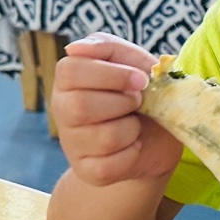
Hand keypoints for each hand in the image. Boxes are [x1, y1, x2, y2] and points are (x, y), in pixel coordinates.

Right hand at [51, 33, 182, 185]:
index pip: (70, 70)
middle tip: (137, 102)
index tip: (140, 79)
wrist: (158, 138)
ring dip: (131, 128)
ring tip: (135, 124)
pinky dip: (133, 153)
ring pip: (103, 136)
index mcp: (69, 79)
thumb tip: (75, 47)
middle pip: (80, 106)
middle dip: (122, 102)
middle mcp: (62, 110)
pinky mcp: (88, 171)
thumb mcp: (135, 64)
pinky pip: (111, 164)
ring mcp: (72, 143)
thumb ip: (110, 49)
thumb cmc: (143, 95)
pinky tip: (133, 146)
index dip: (111, 74)